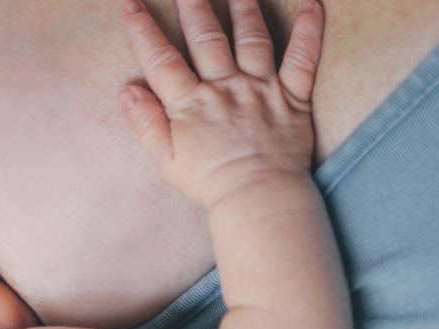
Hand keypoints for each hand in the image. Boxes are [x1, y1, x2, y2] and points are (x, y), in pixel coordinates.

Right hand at [118, 0, 324, 207]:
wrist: (257, 198)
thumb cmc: (210, 183)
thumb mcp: (166, 159)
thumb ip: (146, 122)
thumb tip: (126, 90)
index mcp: (191, 104)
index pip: (162, 60)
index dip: (144, 31)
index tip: (132, 5)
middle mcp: (225, 88)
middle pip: (207, 37)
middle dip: (194, 5)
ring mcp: (260, 89)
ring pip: (251, 38)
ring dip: (243, 8)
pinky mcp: (293, 97)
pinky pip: (303, 59)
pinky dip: (309, 31)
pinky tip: (312, 5)